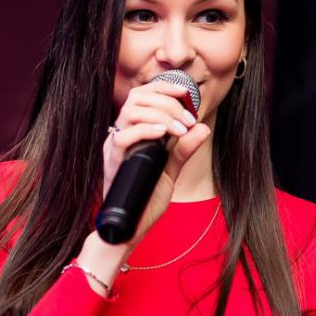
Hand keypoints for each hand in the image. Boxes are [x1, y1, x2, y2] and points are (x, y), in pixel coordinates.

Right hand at [102, 78, 211, 248]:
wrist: (132, 227)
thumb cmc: (146, 199)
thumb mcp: (171, 170)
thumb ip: (184, 149)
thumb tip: (202, 128)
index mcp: (133, 131)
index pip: (144, 95)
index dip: (164, 87)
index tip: (186, 93)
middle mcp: (121, 134)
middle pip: (137, 97)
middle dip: (167, 102)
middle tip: (187, 121)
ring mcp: (115, 148)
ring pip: (130, 112)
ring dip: (160, 115)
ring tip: (179, 130)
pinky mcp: (113, 163)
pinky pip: (123, 138)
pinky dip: (144, 131)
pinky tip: (162, 135)